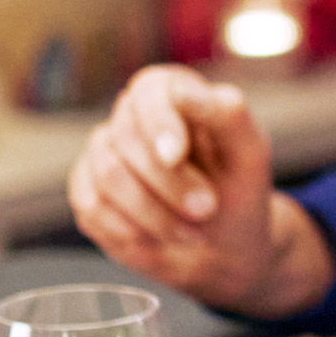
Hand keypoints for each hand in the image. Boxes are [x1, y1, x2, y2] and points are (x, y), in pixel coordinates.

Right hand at [66, 66, 324, 316]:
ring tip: (193, 232)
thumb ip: (226, 115)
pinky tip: (161, 238)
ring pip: (109, 174)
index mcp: (171, 93)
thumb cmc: (238, 190)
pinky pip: (93, 208)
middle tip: (206, 209)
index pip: (149, 91)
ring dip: (155, 212)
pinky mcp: (87, 191)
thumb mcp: (249, 154)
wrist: (222, 245)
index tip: (175, 156)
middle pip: (126, 137)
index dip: (159, 122)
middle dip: (169, 183)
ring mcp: (103, 152)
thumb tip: (182, 92)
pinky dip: (133, 231)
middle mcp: (131, 116)